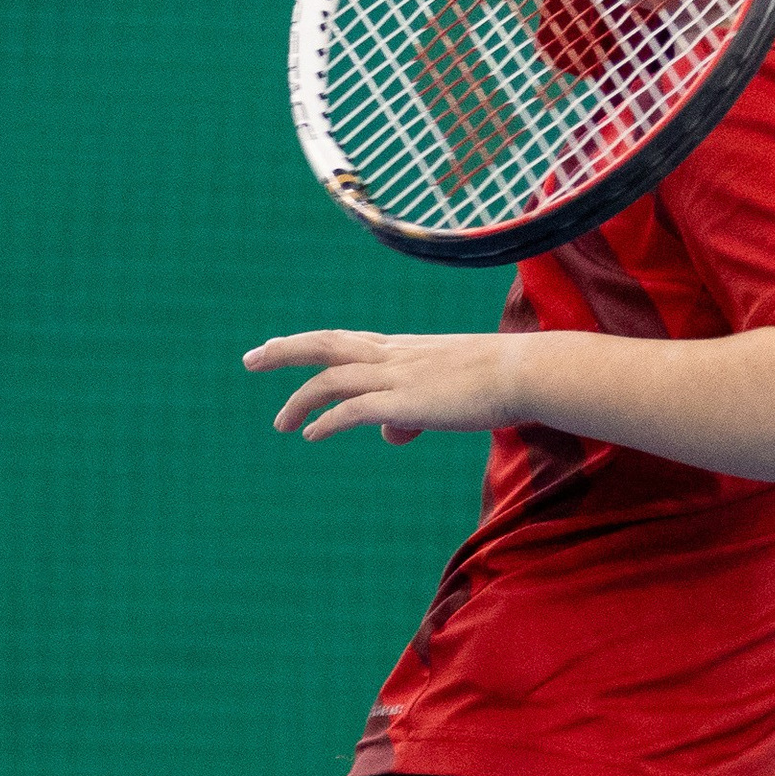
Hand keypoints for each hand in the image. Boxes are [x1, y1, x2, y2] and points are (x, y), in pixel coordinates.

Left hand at [246, 328, 520, 446]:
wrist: (523, 373)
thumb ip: (411, 410)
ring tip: (280, 424)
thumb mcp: (446, 391)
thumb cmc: (495, 382)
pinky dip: (328, 420)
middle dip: (285, 351)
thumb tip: (389, 434)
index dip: (308, 344)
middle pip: (325, 344)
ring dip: (300, 400)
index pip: (344, 340)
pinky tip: (312, 435)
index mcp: (401, 348)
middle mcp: (392, 355)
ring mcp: (397, 376)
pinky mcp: (406, 401)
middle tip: (251, 359)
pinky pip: (353, 408)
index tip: (277, 347)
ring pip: (331, 378)